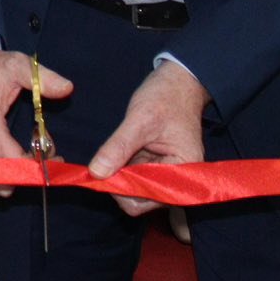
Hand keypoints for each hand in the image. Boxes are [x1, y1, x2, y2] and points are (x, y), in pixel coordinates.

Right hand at [0, 44, 73, 197]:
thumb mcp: (18, 65)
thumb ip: (42, 78)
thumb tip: (66, 88)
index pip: (12, 160)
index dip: (36, 165)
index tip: (54, 158)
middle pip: (5, 176)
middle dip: (30, 172)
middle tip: (48, 157)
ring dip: (17, 175)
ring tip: (33, 156)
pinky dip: (3, 174)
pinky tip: (16, 159)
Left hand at [87, 61, 209, 215]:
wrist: (178, 81)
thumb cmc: (166, 97)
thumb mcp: (140, 119)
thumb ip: (118, 147)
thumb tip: (96, 173)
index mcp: (183, 170)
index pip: (148, 199)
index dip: (123, 190)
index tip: (102, 173)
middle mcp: (177, 178)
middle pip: (140, 198)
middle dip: (119, 183)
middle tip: (102, 160)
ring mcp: (165, 172)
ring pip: (133, 188)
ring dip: (118, 174)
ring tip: (112, 151)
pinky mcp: (154, 165)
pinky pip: (133, 175)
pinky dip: (120, 167)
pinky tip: (115, 152)